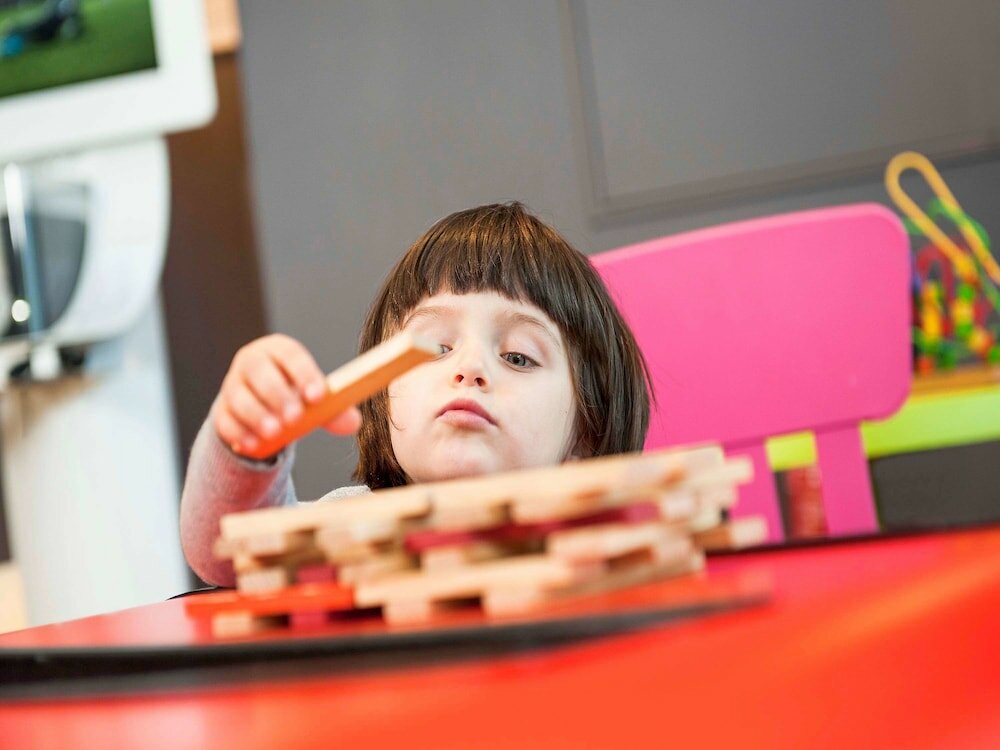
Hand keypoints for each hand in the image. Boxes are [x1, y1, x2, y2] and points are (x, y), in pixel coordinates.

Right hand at [214, 334, 361, 456]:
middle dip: (278, 395)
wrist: (262, 407)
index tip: (318, 396)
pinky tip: (252, 445)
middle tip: (295, 417)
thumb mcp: (315, 399)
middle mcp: (252, 362)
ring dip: (257, 415)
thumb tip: (352, 422)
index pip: (291, 355)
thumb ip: (335, 410)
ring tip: (275, 432)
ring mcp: (232, 385)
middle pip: (260, 372)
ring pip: (239, 396)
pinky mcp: (221, 411)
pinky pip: (225, 421)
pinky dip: (239, 433)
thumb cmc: (294, 395)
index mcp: (279, 350)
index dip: (304, 374)